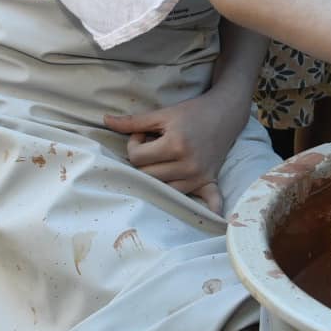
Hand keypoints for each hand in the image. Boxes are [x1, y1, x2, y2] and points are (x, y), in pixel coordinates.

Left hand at [104, 87, 251, 213]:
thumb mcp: (162, 113)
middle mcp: (188, 164)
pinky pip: (208, 201)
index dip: (134, 144)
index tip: (143, 134)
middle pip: (147, 177)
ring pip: (164, 189)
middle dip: (143, 161)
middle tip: (152, 146)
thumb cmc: (191, 111)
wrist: (225, 112)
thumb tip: (104, 120)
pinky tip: (214, 219)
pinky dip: (209, 209)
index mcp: (175, 145)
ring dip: (158, 176)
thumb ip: (133, 121)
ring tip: (163, 158)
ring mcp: (199, 176)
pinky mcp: (209, 181)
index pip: (137, 158)